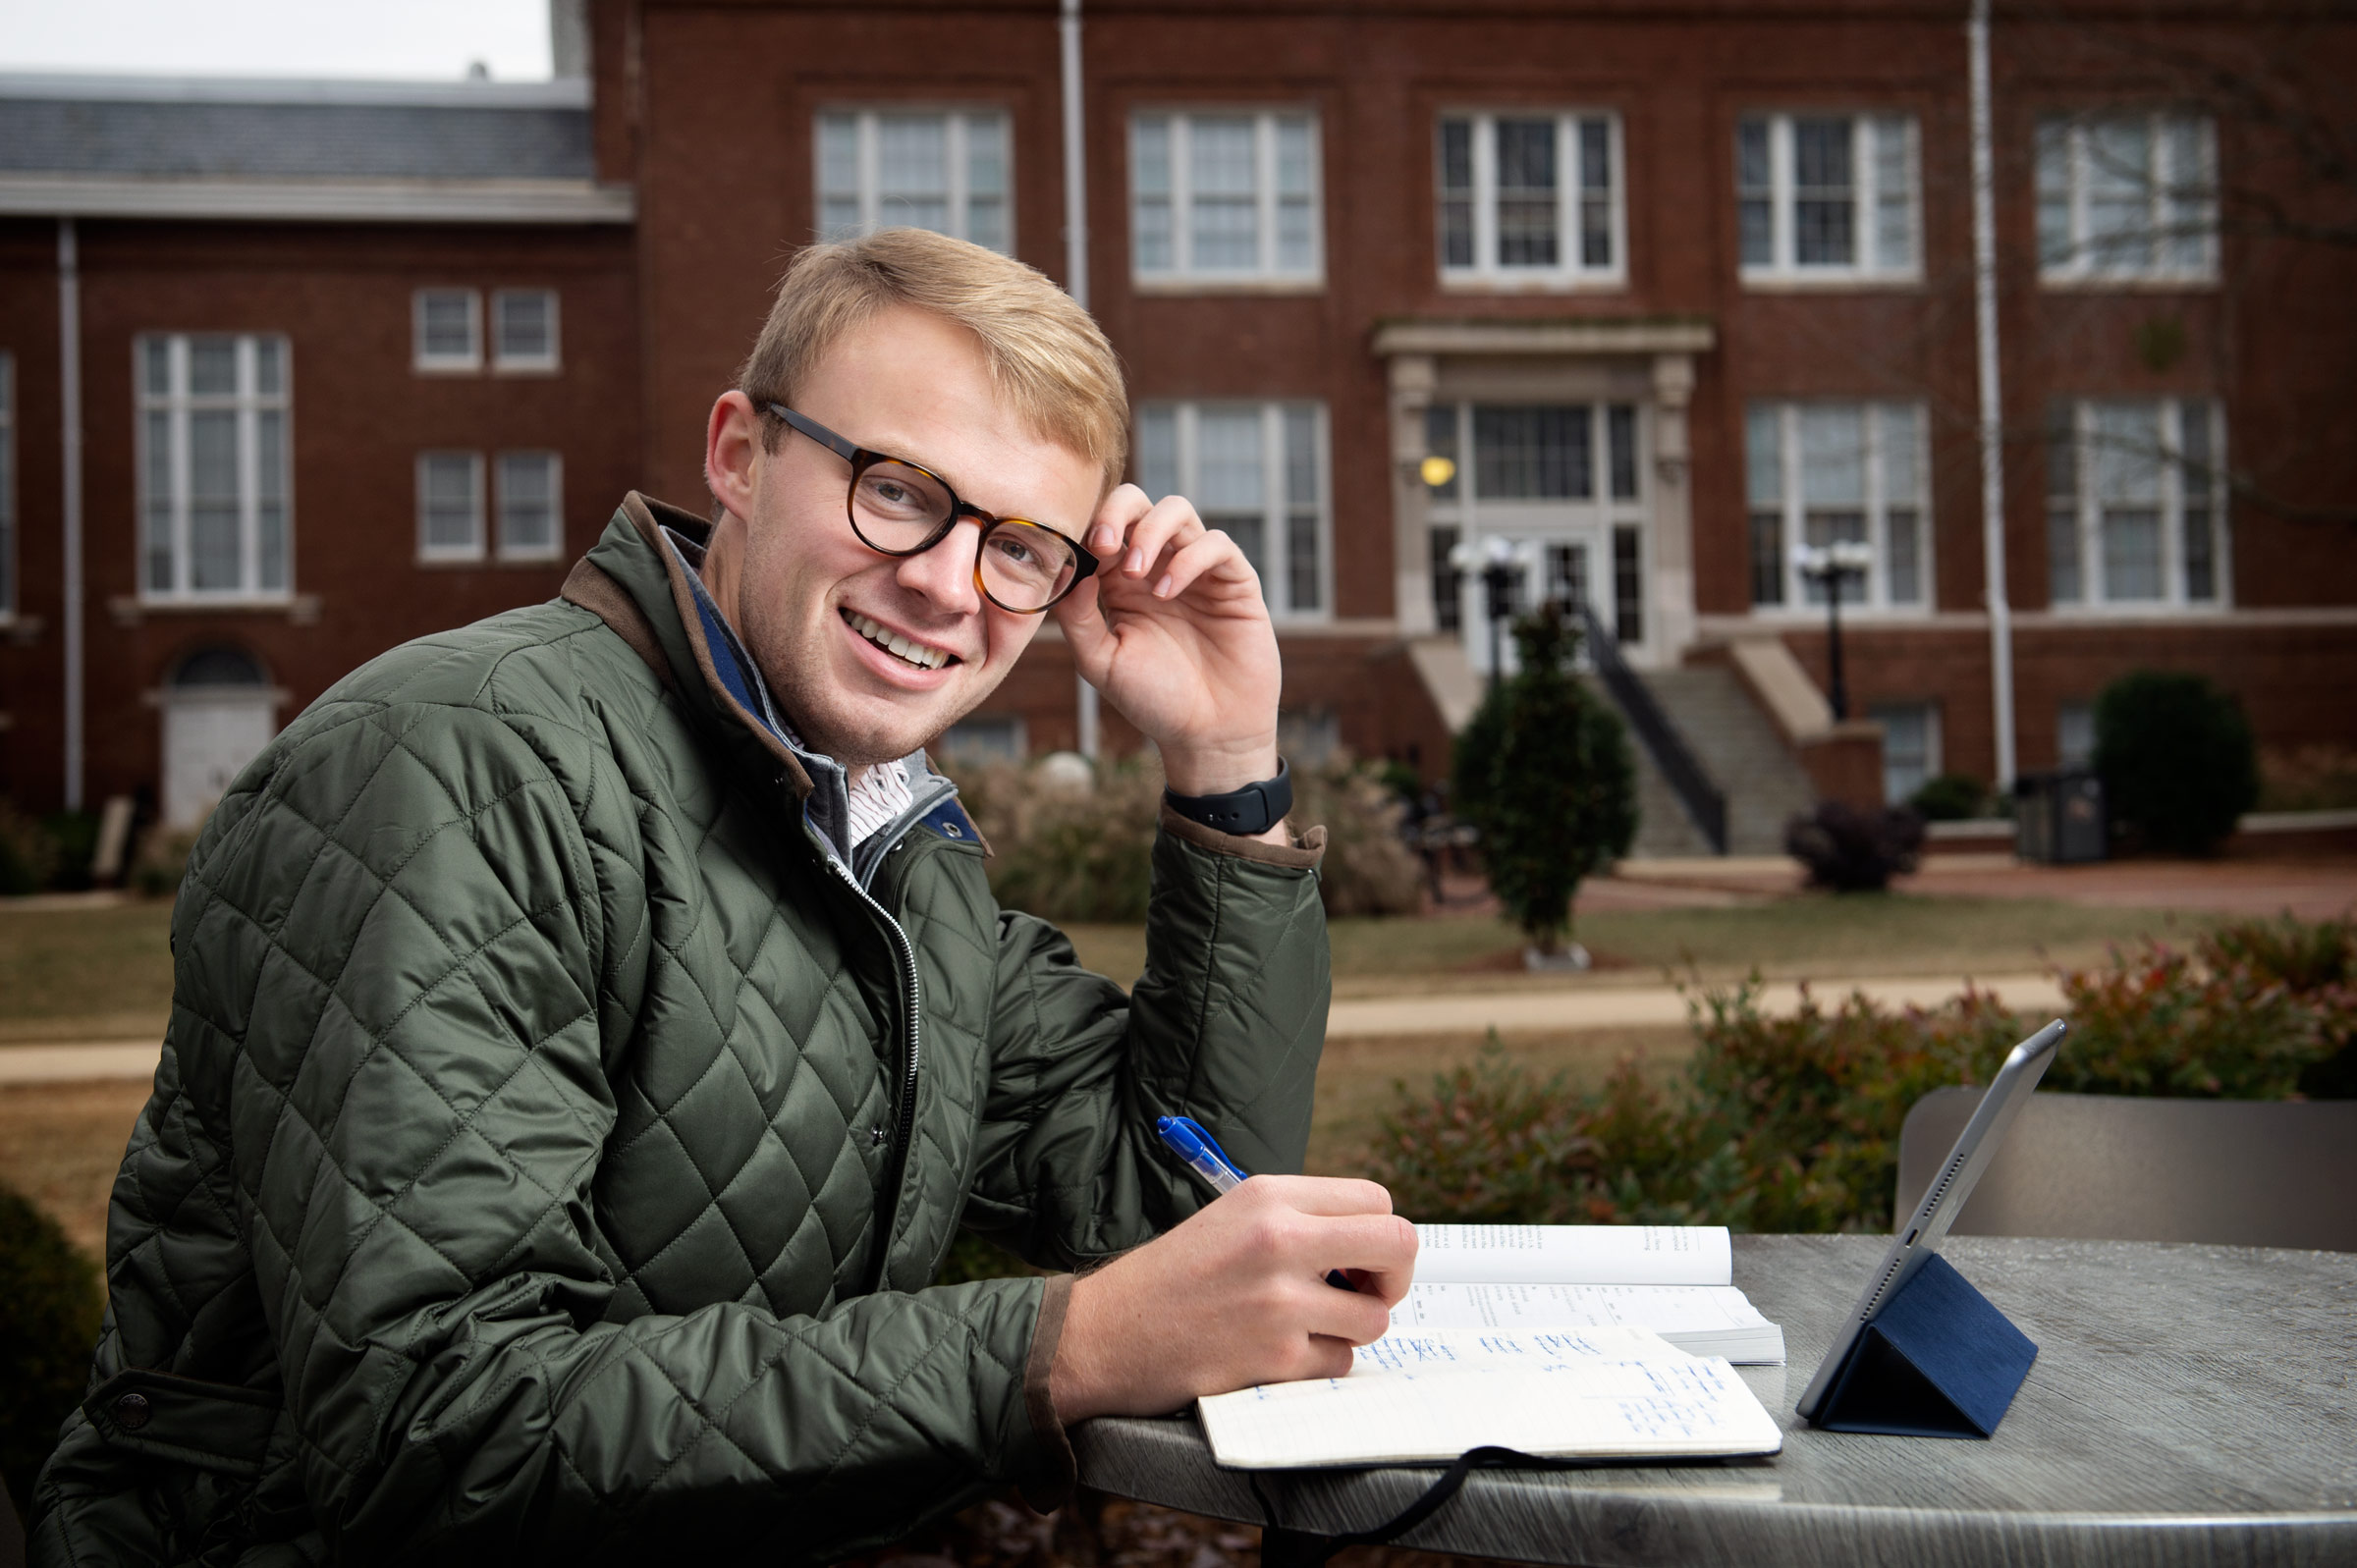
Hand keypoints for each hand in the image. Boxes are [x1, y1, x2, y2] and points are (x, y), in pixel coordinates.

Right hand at [1048, 1176, 1417, 1420]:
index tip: (1360, 1257)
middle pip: (1398, 1244)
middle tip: (1367, 1291)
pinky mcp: (1275, 1356)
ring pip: (1375, 1316)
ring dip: (1351, 1328)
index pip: (1375, 1199)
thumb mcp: (1231, 1217)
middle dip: (1395, 1276)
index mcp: (1270, 1197)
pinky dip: (1319, 1363)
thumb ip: (1299, 1219)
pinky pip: (1339, 1361)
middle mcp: (1280, 1239)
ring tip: (1308, 1326)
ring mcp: (1280, 1300)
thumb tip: (1371, 1241)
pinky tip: (1278, 1353)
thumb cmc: (1171, 1277)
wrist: (1107, 1332)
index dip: (1378, 1233)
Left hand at [1053, 486, 1281, 800]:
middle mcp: (1159, 567)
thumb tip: (1070, 567)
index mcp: (1121, 582)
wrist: (1208, 734)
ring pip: (1177, 510)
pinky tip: (1167, 592)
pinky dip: (1187, 559)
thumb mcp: (1100, 661)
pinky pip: (1215, 544)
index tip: (1080, 552)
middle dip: (1118, 512)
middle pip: (1139, 502)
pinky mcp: (1234, 582)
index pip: (1103, 527)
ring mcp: (1197, 571)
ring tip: (1137, 574)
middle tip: (1105, 544)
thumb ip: (1077, 615)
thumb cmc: (1153, 700)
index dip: (1088, 527)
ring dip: (1150, 531)